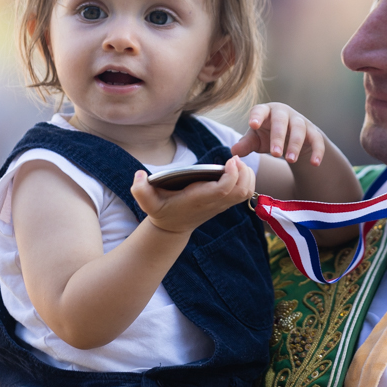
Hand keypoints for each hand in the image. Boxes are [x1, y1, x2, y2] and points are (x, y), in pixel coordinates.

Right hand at [131, 156, 254, 234]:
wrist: (172, 227)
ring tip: (238, 162)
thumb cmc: (161, 210)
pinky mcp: (226, 203)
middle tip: (235, 158)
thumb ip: (139, 190)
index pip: (223, 190)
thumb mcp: (146, 202)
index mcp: (198, 199)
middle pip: (241, 191)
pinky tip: (238, 169)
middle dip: (244, 173)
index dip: (231, 175)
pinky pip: (246, 193)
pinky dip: (248, 179)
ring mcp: (222, 204)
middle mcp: (214, 203)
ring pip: (247, 192)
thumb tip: (139, 175)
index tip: (230, 160)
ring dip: (248, 175)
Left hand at [232, 104, 327, 165]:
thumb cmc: (268, 135)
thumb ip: (245, 145)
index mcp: (266, 111)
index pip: (260, 110)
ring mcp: (299, 121)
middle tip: (275, 154)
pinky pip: (316, 140)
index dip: (257, 116)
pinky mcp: (312, 131)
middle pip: (281, 121)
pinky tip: (314, 163)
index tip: (253, 125)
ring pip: (299, 129)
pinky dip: (317, 151)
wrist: (291, 137)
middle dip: (278, 137)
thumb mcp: (256, 140)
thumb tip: (234, 152)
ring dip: (295, 144)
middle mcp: (283, 113)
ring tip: (290, 160)